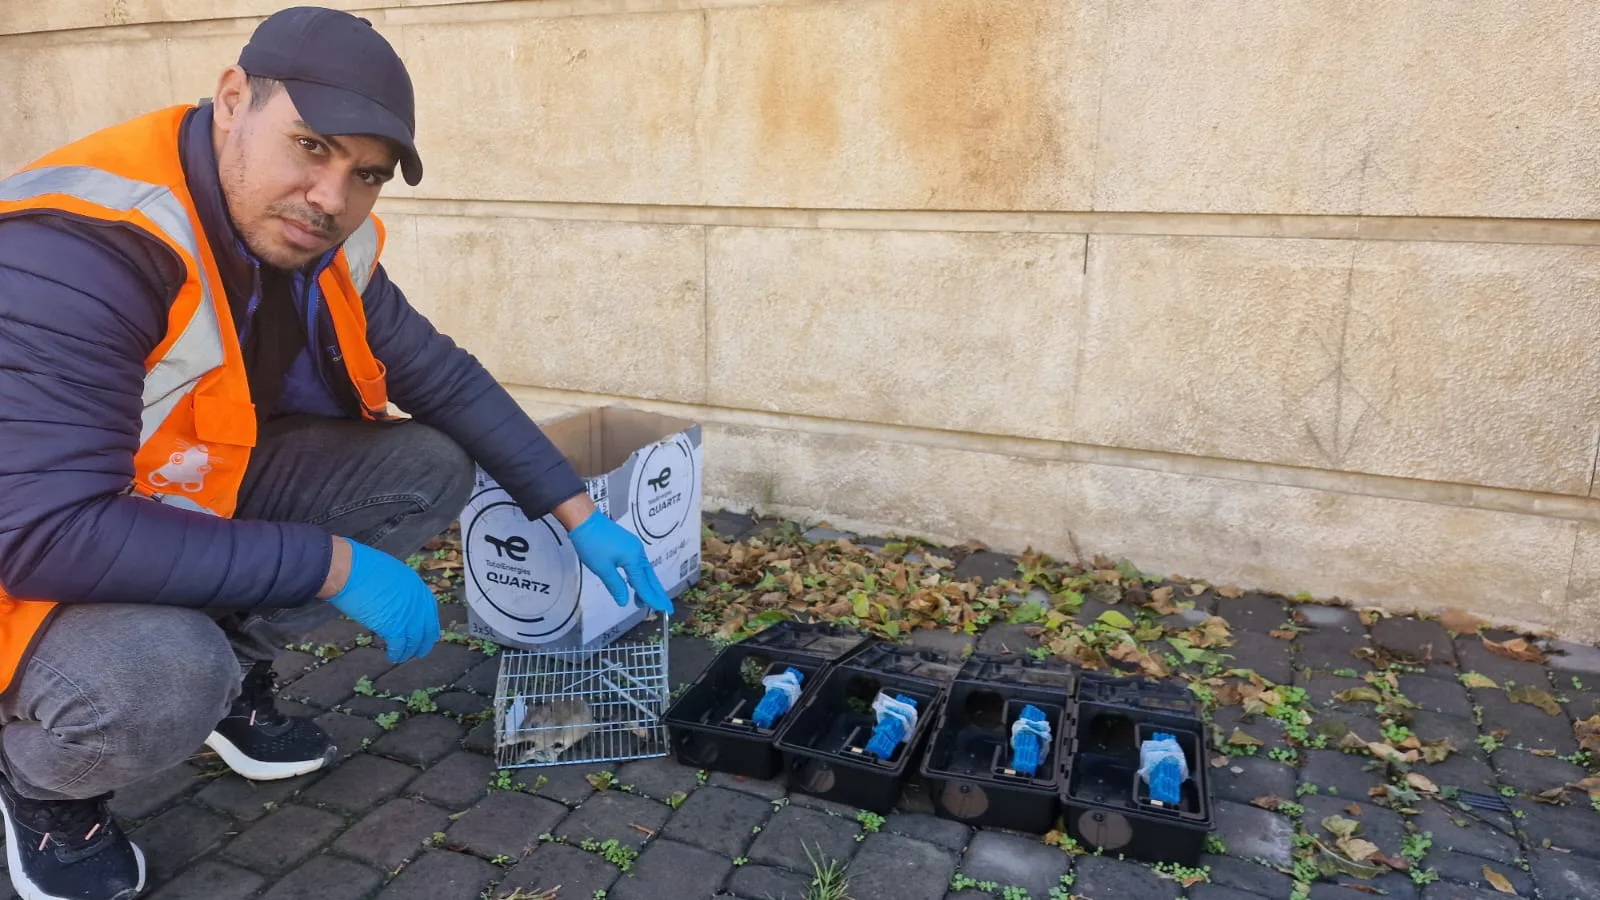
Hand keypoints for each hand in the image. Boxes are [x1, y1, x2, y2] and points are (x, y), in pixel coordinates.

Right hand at [322, 538, 439, 662]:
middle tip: (420, 651)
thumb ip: (398, 588)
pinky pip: (399, 645)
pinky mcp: (393, 626)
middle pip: (427, 626)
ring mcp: (407, 614)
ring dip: (410, 651)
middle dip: (424, 641)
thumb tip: (394, 599)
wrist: (349, 571)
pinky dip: (396, 653)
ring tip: (403, 657)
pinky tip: (392, 657)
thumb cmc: (361, 567)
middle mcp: (416, 601)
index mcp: (416, 585)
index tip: (429, 632)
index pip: (430, 608)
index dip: (429, 622)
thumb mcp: (389, 572)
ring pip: (414, 639)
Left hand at [567, 509, 672, 613]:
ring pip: (645, 571)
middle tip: (666, 607)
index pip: (643, 584)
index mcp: (633, 559)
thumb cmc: (591, 543)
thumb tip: (624, 601)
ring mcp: (634, 548)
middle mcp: (638, 553)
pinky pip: (639, 565)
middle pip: (650, 577)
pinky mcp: (628, 545)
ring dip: (647, 586)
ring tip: (646, 601)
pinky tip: (636, 583)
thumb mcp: (602, 568)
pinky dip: (641, 577)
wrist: (585, 520)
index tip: (662, 610)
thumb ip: (616, 585)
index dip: (652, 598)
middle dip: (657, 593)